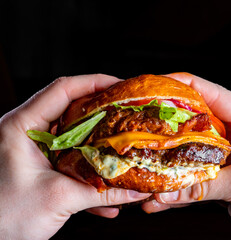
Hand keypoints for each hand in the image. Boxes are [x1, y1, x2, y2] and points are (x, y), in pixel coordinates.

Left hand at [0, 74, 150, 239]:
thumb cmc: (5, 218)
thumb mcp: (58, 199)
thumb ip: (101, 193)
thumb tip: (137, 192)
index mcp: (22, 127)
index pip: (63, 90)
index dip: (95, 83)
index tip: (122, 86)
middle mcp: (28, 132)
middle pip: (71, 108)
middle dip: (103, 112)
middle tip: (128, 113)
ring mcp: (35, 150)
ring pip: (74, 134)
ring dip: (99, 141)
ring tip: (122, 145)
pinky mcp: (42, 166)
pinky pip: (71, 158)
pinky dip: (90, 169)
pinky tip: (107, 189)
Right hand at [142, 73, 230, 238]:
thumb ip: (204, 185)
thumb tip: (163, 194)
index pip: (215, 94)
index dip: (184, 87)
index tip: (156, 86)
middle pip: (198, 119)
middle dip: (170, 122)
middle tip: (142, 122)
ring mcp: (230, 154)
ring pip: (192, 148)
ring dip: (171, 156)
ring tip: (145, 159)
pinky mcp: (223, 174)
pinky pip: (195, 173)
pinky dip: (179, 183)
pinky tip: (161, 196)